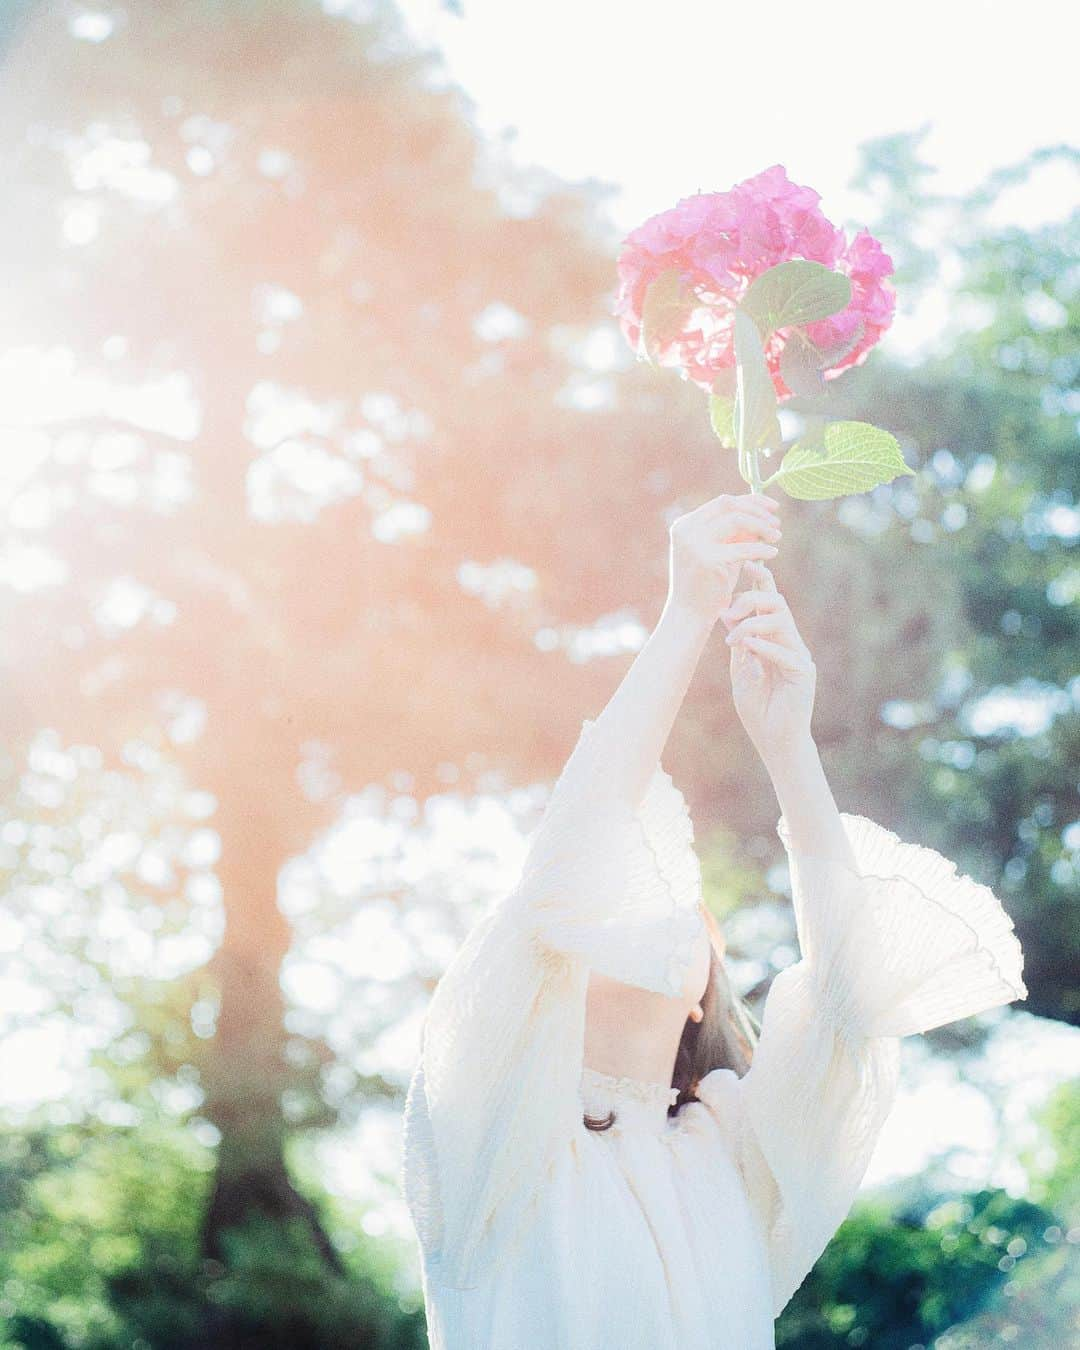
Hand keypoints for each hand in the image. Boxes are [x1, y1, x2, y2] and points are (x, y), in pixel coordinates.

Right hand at [666, 491, 780, 628]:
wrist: (690, 615)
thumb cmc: (707, 585)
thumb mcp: (721, 553)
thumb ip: (737, 534)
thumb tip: (763, 515)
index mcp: (685, 525)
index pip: (722, 502)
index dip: (751, 501)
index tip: (772, 508)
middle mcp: (686, 530)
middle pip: (729, 505)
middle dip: (757, 511)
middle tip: (777, 523)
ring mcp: (695, 544)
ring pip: (737, 520)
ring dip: (761, 526)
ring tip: (777, 537)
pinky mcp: (708, 560)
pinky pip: (743, 548)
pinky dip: (761, 549)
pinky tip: (773, 553)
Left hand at [720, 561, 815, 766]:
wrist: (775, 741)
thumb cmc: (758, 708)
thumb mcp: (740, 670)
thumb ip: (739, 644)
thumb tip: (726, 614)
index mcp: (774, 639)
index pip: (768, 603)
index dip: (760, 580)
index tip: (746, 561)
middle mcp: (790, 643)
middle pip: (776, 604)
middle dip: (750, 600)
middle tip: (727, 614)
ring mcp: (799, 657)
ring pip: (781, 622)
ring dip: (752, 625)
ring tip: (733, 641)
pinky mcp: (804, 674)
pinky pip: (785, 653)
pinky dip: (764, 647)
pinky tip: (748, 647)